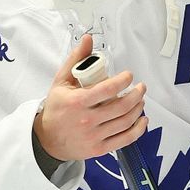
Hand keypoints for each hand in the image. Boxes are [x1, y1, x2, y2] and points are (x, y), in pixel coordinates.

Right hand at [33, 34, 147, 160]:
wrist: (48, 140)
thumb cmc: (56, 108)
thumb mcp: (61, 81)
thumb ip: (76, 59)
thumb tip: (88, 39)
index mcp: (77, 102)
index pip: (107, 90)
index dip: (123, 81)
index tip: (129, 76)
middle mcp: (86, 120)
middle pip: (120, 107)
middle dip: (136, 94)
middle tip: (141, 87)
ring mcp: (94, 136)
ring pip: (124, 122)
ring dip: (137, 109)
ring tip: (140, 99)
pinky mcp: (99, 149)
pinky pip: (124, 140)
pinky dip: (138, 130)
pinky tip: (142, 119)